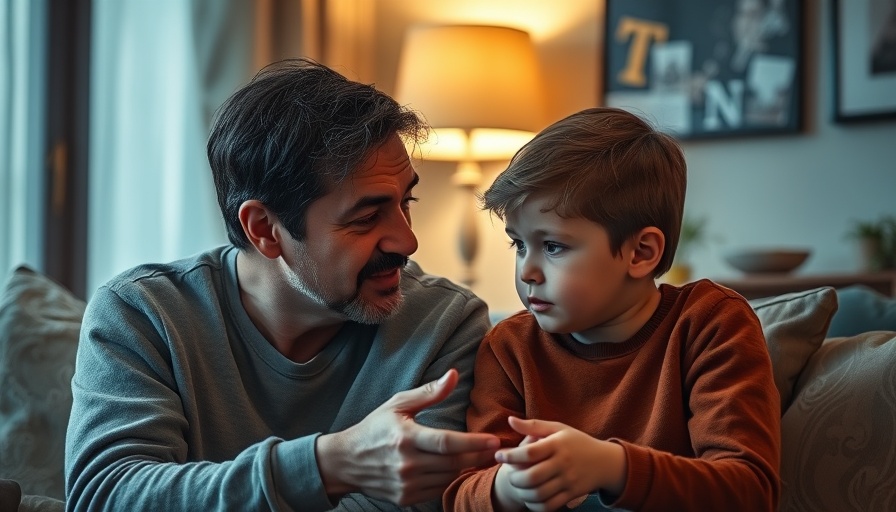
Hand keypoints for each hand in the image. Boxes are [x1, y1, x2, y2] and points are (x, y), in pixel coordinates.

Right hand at [316, 369, 500, 505]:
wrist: (346, 462)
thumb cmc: (374, 428)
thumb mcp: (398, 405)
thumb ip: (429, 393)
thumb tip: (454, 374)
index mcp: (405, 438)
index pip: (446, 443)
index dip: (473, 443)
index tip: (493, 440)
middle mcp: (406, 464)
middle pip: (453, 462)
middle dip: (479, 456)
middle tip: (498, 449)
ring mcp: (406, 484)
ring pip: (448, 478)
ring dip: (469, 468)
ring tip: (486, 458)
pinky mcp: (406, 498)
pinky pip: (438, 489)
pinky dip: (452, 479)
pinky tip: (462, 468)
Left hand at [493, 417, 626, 511]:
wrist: (605, 462)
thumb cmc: (576, 442)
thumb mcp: (558, 428)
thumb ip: (533, 425)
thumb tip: (510, 420)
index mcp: (558, 444)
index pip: (529, 452)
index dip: (510, 455)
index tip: (499, 455)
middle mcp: (563, 463)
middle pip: (532, 477)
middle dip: (514, 478)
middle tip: (508, 474)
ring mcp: (569, 481)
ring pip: (539, 494)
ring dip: (522, 493)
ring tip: (517, 486)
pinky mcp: (572, 495)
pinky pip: (549, 506)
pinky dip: (534, 505)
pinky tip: (529, 497)